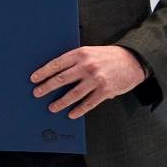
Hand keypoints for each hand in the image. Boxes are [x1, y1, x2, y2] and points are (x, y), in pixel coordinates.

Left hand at [31, 45, 146, 118]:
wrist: (133, 60)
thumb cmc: (109, 56)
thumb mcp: (90, 52)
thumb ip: (76, 61)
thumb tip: (57, 73)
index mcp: (81, 53)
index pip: (57, 64)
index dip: (43, 72)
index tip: (34, 78)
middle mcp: (87, 66)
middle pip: (61, 79)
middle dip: (47, 87)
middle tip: (37, 93)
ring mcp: (96, 79)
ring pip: (73, 94)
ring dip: (60, 102)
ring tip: (52, 107)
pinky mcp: (105, 91)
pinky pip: (88, 103)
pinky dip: (78, 110)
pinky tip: (71, 114)